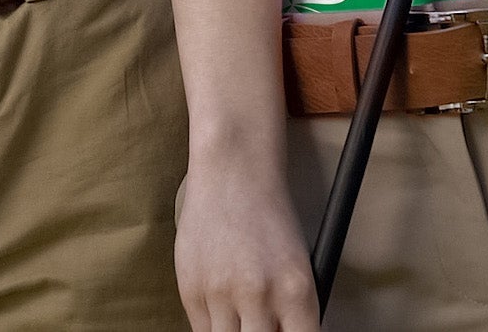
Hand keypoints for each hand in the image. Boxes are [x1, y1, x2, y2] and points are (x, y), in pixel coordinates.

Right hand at [175, 159, 320, 331]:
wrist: (232, 171)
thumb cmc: (269, 215)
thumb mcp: (297, 264)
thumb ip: (290, 311)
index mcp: (296, 290)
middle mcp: (259, 295)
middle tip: (261, 324)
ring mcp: (221, 293)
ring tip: (242, 314)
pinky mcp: (190, 289)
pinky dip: (214, 326)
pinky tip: (222, 305)